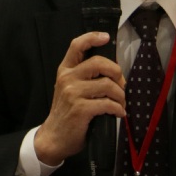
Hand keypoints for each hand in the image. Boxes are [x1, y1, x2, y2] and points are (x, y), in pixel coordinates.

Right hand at [34, 32, 125, 165]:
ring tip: (121, 103)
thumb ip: (85, 77)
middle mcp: (67, 78)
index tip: (106, 37)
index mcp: (65, 70)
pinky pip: (107, 103)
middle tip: (121, 84)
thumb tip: (114, 71)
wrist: (54, 138)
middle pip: (98, 63)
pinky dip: (118, 109)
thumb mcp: (70, 89)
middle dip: (117, 72)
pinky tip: (119, 113)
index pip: (76, 45)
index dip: (92, 38)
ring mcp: (72, 93)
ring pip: (107, 85)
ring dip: (120, 95)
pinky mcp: (80, 109)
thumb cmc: (66, 113)